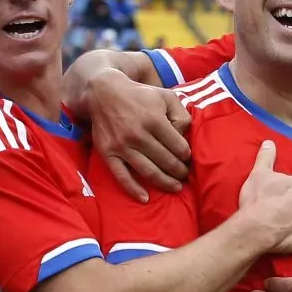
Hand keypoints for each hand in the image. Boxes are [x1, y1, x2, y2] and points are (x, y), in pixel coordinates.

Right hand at [86, 68, 191, 201]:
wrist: (104, 93)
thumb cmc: (141, 96)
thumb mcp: (167, 97)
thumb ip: (182, 115)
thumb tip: (185, 137)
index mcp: (155, 120)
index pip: (179, 147)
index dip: (187, 156)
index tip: (188, 158)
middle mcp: (138, 134)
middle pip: (166, 161)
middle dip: (179, 171)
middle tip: (185, 175)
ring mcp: (122, 146)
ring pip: (148, 171)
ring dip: (165, 182)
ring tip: (175, 187)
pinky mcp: (107, 153)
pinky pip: (121, 176)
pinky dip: (133, 189)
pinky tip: (145, 198)